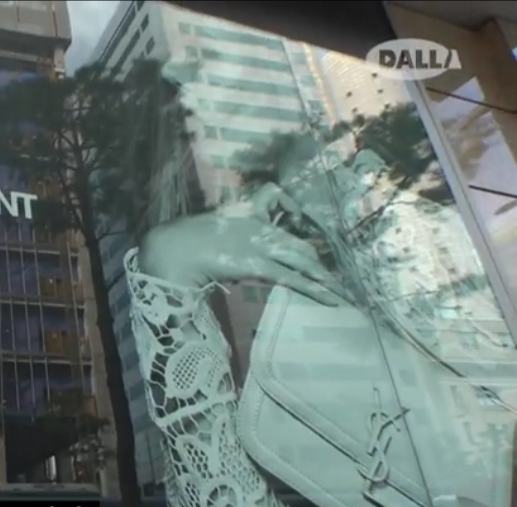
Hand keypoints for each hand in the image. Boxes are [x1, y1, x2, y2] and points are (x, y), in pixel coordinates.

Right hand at [137, 192, 349, 305]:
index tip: (295, 218)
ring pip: (302, 257)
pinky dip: (315, 290)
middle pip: (297, 239)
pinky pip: (292, 277)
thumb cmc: (185, 239)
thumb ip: (224, 231)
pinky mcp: (258, 265)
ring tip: (342, 292)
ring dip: (324, 276)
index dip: (288, 205)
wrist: (176, 248)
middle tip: (334, 275)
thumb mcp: (208, 227)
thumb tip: (231, 246)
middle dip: (317, 259)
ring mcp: (261, 244)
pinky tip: (332, 299)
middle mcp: (259, 225)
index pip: (273, 194)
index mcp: (245, 211)